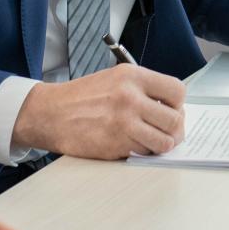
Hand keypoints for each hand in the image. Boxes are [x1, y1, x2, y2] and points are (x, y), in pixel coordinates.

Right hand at [12, 63, 187, 158]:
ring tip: (153, 140)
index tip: (171, 109)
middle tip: (166, 130)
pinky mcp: (115, 144)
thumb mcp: (115, 78)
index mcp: (133, 76)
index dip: (178, 104)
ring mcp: (123, 123)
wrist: (50, 113)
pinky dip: (144, 152)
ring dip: (162, 144)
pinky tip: (134, 144)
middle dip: (175, 129)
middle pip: (175, 120)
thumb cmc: (83, 96)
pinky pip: (145, 153)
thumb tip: (172, 106)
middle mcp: (130, 98)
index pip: (177, 91)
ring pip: (165, 142)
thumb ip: (143, 88)